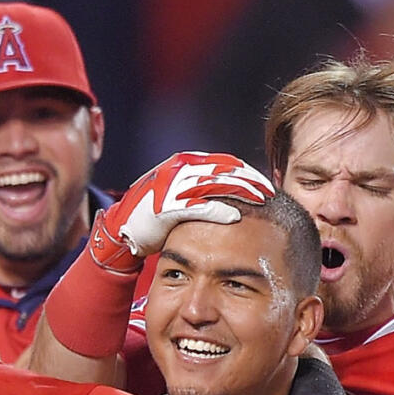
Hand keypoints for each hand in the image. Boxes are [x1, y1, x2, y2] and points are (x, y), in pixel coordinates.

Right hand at [89, 152, 272, 271]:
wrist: (123, 231)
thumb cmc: (157, 218)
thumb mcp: (184, 197)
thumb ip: (206, 191)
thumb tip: (236, 196)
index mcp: (186, 163)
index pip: (225, 163)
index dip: (248, 173)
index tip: (267, 185)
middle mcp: (180, 168)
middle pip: (224, 170)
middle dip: (249, 181)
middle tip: (270, 192)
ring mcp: (172, 185)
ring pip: (214, 184)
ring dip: (240, 192)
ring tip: (260, 202)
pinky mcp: (165, 205)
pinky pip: (197, 205)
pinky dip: (218, 210)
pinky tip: (235, 217)